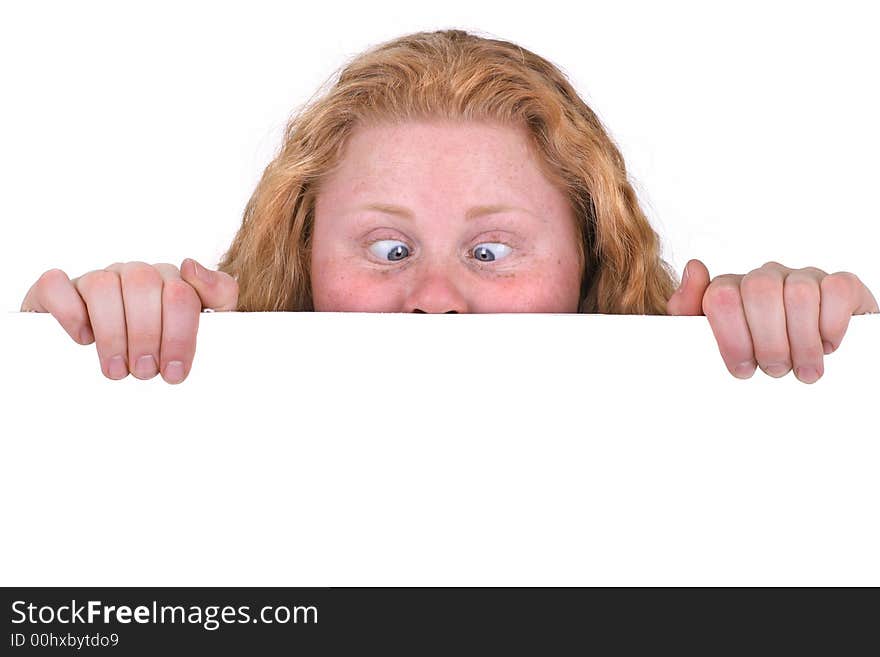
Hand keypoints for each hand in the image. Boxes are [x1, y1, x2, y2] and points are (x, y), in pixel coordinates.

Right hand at [20, 258, 237, 383]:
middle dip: (147, 335)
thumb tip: (191, 267)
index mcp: (170, 281)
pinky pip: (56, 284)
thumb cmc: (167, 349)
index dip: (179, 334)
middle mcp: (133, 275)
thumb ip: (219, 295)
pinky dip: (69, 311)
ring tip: (118, 370)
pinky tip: (83, 340)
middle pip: (143, 285)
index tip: (174, 372)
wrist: (120, 367)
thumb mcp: (208, 325)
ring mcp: (96, 280)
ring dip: (112, 332)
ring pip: (102, 285)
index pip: (180, 292)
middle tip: (145, 373)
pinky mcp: (57, 291)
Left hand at [666, 259, 878, 382]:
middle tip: (775, 370)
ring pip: (799, 294)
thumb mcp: (707, 341)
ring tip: (803, 369)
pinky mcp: (840, 284)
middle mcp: (765, 278)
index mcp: (730, 289)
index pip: (721, 296)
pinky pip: (836, 290)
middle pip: (760, 291)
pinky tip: (826, 345)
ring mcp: (802, 277)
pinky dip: (831, 324)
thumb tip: (694, 268)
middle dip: (768, 341)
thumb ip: (687, 310)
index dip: (732, 337)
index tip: (742, 368)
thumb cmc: (750, 354)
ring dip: (802, 342)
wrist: (802, 362)